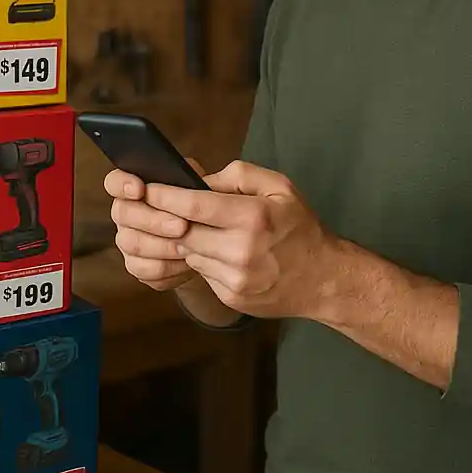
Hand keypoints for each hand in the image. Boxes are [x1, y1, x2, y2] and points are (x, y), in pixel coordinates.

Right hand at [104, 159, 207, 291]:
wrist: (210, 241)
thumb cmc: (199, 209)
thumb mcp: (199, 186)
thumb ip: (191, 177)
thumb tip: (192, 177)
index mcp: (134, 188)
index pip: (115, 181)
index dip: (123, 184)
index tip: (139, 189)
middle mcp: (125, 213)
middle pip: (123, 213)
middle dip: (153, 220)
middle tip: (181, 225)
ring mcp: (127, 240)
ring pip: (132, 243)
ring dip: (162, 246)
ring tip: (188, 246)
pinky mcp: (136, 265)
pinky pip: (141, 269)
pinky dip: (165, 267)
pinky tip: (184, 261)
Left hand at [142, 159, 340, 320]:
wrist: (325, 279)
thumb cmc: (300, 227)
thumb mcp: (279, 187)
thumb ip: (238, 176)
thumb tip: (199, 181)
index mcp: (253, 217)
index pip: (193, 206)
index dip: (164, 196)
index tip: (147, 188)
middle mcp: (241, 250)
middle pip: (184, 231)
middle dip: (172, 219)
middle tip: (166, 208)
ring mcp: (235, 278)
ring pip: (189, 253)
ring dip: (188, 240)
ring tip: (204, 230)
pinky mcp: (231, 296)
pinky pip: (202, 272)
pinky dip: (203, 259)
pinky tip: (219, 252)